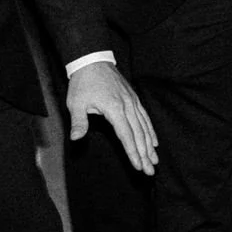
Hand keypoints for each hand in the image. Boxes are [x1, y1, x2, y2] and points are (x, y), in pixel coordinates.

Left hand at [66, 60, 158, 174]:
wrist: (93, 61)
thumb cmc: (83, 83)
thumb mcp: (76, 103)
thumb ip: (79, 121)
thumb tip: (76, 138)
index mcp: (114, 109)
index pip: (126, 135)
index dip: (133, 152)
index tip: (138, 166)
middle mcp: (127, 107)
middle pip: (139, 134)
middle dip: (145, 154)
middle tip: (150, 170)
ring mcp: (132, 102)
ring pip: (144, 127)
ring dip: (150, 145)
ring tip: (155, 160)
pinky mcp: (134, 99)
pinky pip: (145, 117)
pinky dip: (151, 130)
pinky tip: (154, 141)